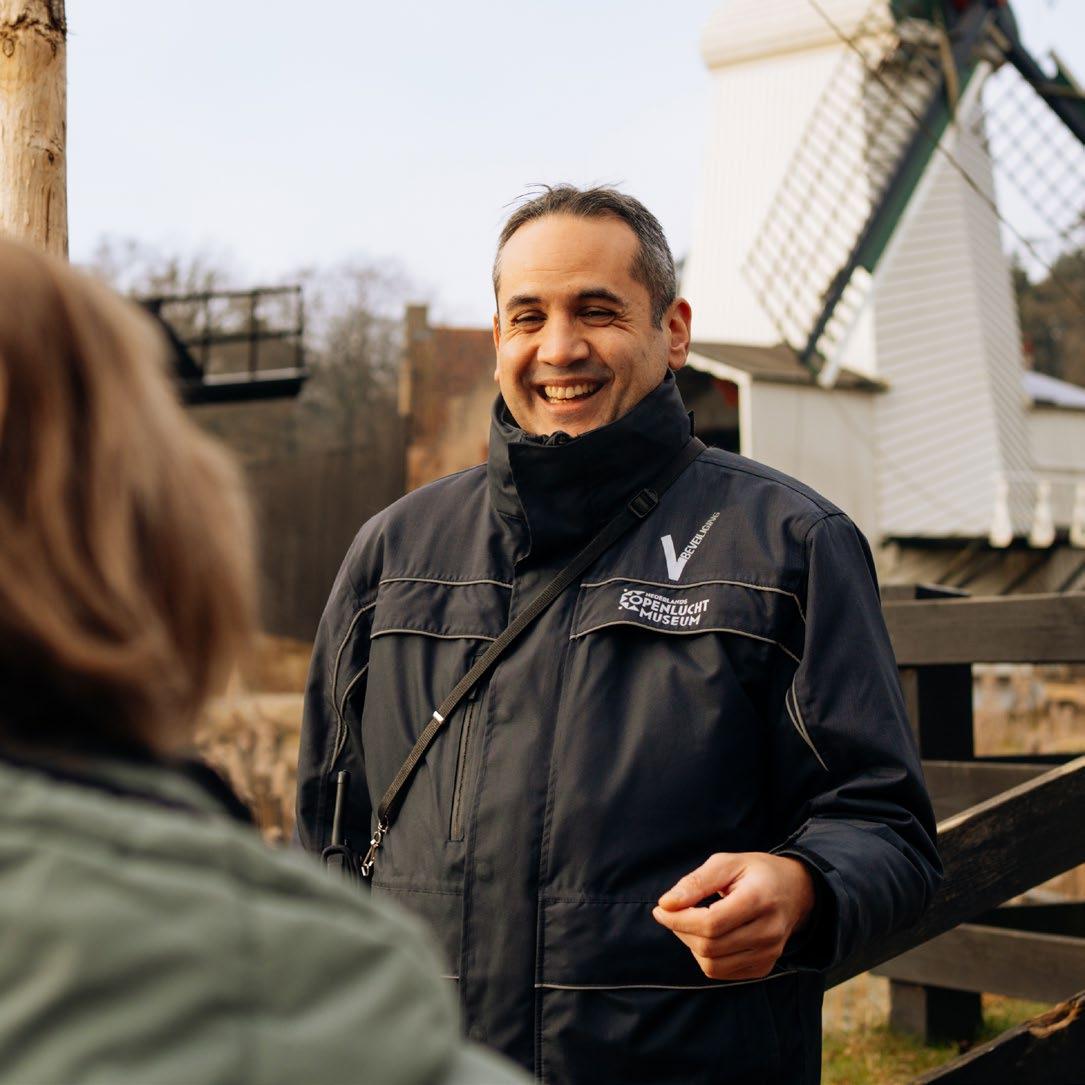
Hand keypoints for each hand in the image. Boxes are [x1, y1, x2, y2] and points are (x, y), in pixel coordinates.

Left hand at [652, 852, 815, 980]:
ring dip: (690, 945)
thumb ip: (695, 882)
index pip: (711, 924)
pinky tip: (706, 936)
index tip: (661, 909)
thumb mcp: (726, 863)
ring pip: (713, 965)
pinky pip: (722, 973)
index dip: (679, 920)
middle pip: (710, 946)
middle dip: (681, 930)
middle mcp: (768, 933)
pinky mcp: (763, 968)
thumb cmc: (756, 872)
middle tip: (672, 912)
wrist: (796, 891)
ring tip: (689, 922)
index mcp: (759, 900)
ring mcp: (769, 954)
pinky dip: (705, 957)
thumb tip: (665, 904)